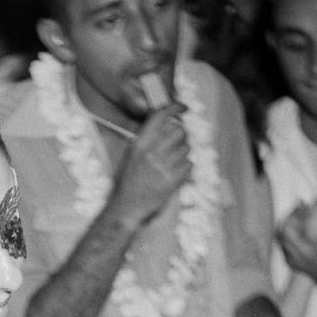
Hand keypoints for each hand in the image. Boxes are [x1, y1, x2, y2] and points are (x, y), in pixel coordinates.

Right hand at [110, 105, 191, 229]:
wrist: (126, 208)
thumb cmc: (128, 183)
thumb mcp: (131, 156)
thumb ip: (147, 140)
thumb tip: (167, 125)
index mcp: (140, 144)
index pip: (160, 116)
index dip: (175, 107)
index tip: (183, 107)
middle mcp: (151, 152)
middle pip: (179, 130)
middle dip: (182, 136)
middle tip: (177, 145)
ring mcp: (163, 166)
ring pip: (186, 148)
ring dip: (183, 154)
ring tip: (172, 164)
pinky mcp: (172, 180)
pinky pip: (189, 165)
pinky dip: (186, 169)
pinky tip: (175, 175)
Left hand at [278, 200, 316, 288]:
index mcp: (308, 252)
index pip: (289, 229)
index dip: (293, 212)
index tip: (302, 203)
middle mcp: (298, 259)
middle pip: (282, 234)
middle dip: (290, 217)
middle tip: (300, 208)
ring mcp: (296, 265)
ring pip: (283, 243)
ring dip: (290, 228)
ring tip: (301, 217)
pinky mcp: (297, 269)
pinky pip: (287, 250)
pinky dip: (291, 239)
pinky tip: (303, 231)